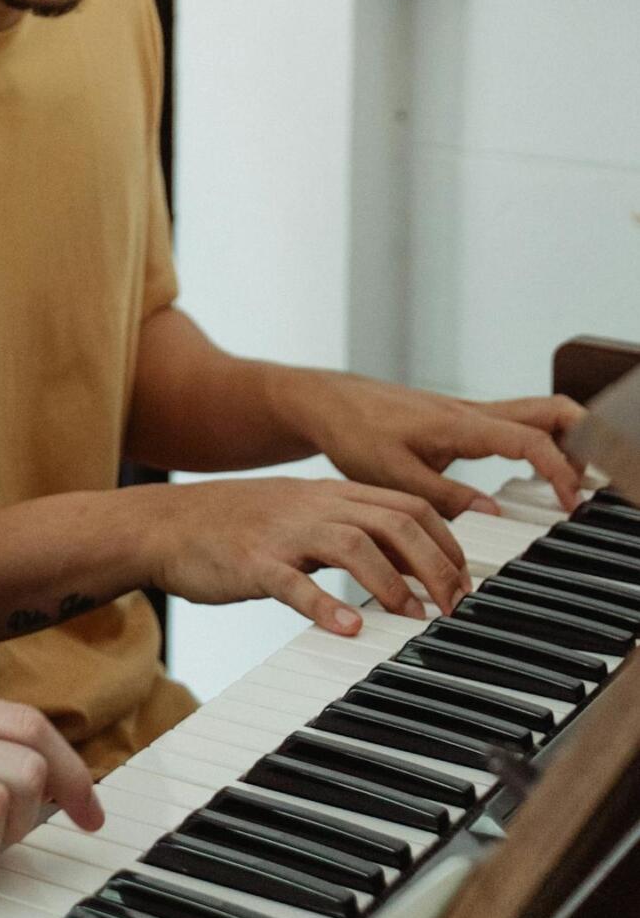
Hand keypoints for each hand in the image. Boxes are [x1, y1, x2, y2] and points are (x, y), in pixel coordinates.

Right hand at [138, 473, 470, 635]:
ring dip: (393, 583)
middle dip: (435, 564)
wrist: (163, 523)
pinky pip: (293, 581)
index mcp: (330, 495)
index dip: (448, 541)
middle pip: (393, 521)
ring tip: (414, 618)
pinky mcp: (251, 561)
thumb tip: (407, 565)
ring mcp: (282, 531)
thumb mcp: (300, 517)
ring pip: (353, 544)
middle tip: (455, 607)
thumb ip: (349, 531)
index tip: (467, 580)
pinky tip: (348, 629)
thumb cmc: (236, 527)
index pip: (408, 504)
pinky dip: (325, 605)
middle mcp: (313, 506)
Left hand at [276, 369, 585, 516]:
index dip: (558, 468)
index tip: (571, 501)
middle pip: (549, 410)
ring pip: (536, 414)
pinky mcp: (461, 421)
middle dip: (583, 438)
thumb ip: (444, 497)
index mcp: (459, 424)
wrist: (327, 404)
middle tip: (589, 482)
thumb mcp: (394, 475)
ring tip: (569, 485)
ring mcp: (469, 414)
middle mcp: (472, 413)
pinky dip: (539, 444)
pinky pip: (515, 425)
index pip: (529, 439)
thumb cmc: (354, 433)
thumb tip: (494, 513)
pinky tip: (535, 475)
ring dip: (563, 442)